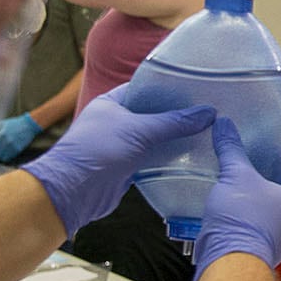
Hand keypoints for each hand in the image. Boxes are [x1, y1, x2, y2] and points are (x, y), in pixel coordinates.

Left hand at [0, 113, 41, 161]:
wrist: (29, 125)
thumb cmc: (14, 123)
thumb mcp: (2, 123)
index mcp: (2, 134)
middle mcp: (7, 141)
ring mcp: (13, 145)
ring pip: (1, 155)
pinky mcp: (18, 149)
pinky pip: (8, 157)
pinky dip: (4, 157)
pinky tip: (3, 155)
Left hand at [23, 84, 213, 236]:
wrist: (72, 192)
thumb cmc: (97, 152)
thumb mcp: (139, 131)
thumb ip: (174, 123)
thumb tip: (208, 113)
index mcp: (111, 103)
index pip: (144, 88)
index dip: (168, 88)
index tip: (194, 89)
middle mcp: (115, 122)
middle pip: (152, 115)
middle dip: (176, 116)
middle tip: (206, 112)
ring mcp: (121, 146)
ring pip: (154, 139)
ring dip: (174, 139)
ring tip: (204, 133)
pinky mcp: (127, 167)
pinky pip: (152, 159)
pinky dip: (169, 159)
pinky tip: (190, 157)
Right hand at [192, 117, 280, 277]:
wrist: (227, 263)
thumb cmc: (242, 223)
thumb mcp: (236, 175)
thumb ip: (232, 149)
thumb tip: (224, 126)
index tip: (267, 145)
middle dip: (263, 174)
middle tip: (247, 159)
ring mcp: (279, 237)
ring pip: (266, 206)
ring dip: (251, 194)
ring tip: (234, 178)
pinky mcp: (260, 247)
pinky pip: (254, 222)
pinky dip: (244, 212)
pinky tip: (228, 201)